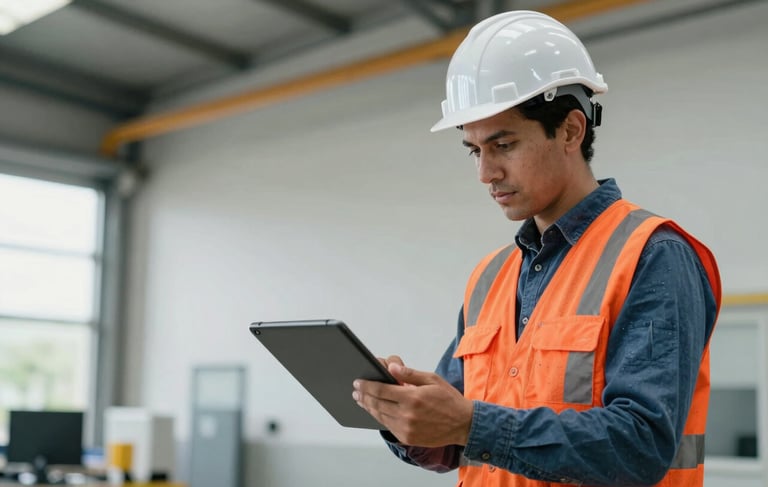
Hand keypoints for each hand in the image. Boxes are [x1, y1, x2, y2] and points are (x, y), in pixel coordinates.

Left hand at [353, 361, 472, 446]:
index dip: (367, 386)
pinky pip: (388, 426)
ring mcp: (406, 429)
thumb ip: (409, 374)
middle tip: (356, 390)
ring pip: (380, 416)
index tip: (358, 382)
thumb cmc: (448, 399)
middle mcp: (407, 415)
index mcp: (412, 398)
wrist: (463, 424)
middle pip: (377, 404)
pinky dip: (379, 417)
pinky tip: (376, 410)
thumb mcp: (432, 379)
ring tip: (362, 400)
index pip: (381, 390)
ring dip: (369, 407)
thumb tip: (391, 367)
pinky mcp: (408, 438)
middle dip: (364, 396)